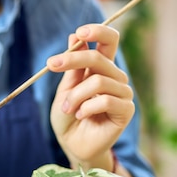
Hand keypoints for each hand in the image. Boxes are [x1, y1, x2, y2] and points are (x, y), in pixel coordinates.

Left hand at [47, 24, 134, 170]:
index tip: (79, 32)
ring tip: (66, 108)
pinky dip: (87, 107)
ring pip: (98, 81)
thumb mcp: (65, 88)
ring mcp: (123, 94)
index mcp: (101, 67)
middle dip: (72, 60)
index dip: (98, 31)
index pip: (109, 40)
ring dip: (75, 95)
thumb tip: (75, 36)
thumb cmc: (68, 115)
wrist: (72, 144)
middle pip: (99, 58)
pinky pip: (106, 100)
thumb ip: (72, 65)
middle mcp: (115, 77)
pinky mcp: (126, 111)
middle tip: (51, 64)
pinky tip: (81, 115)